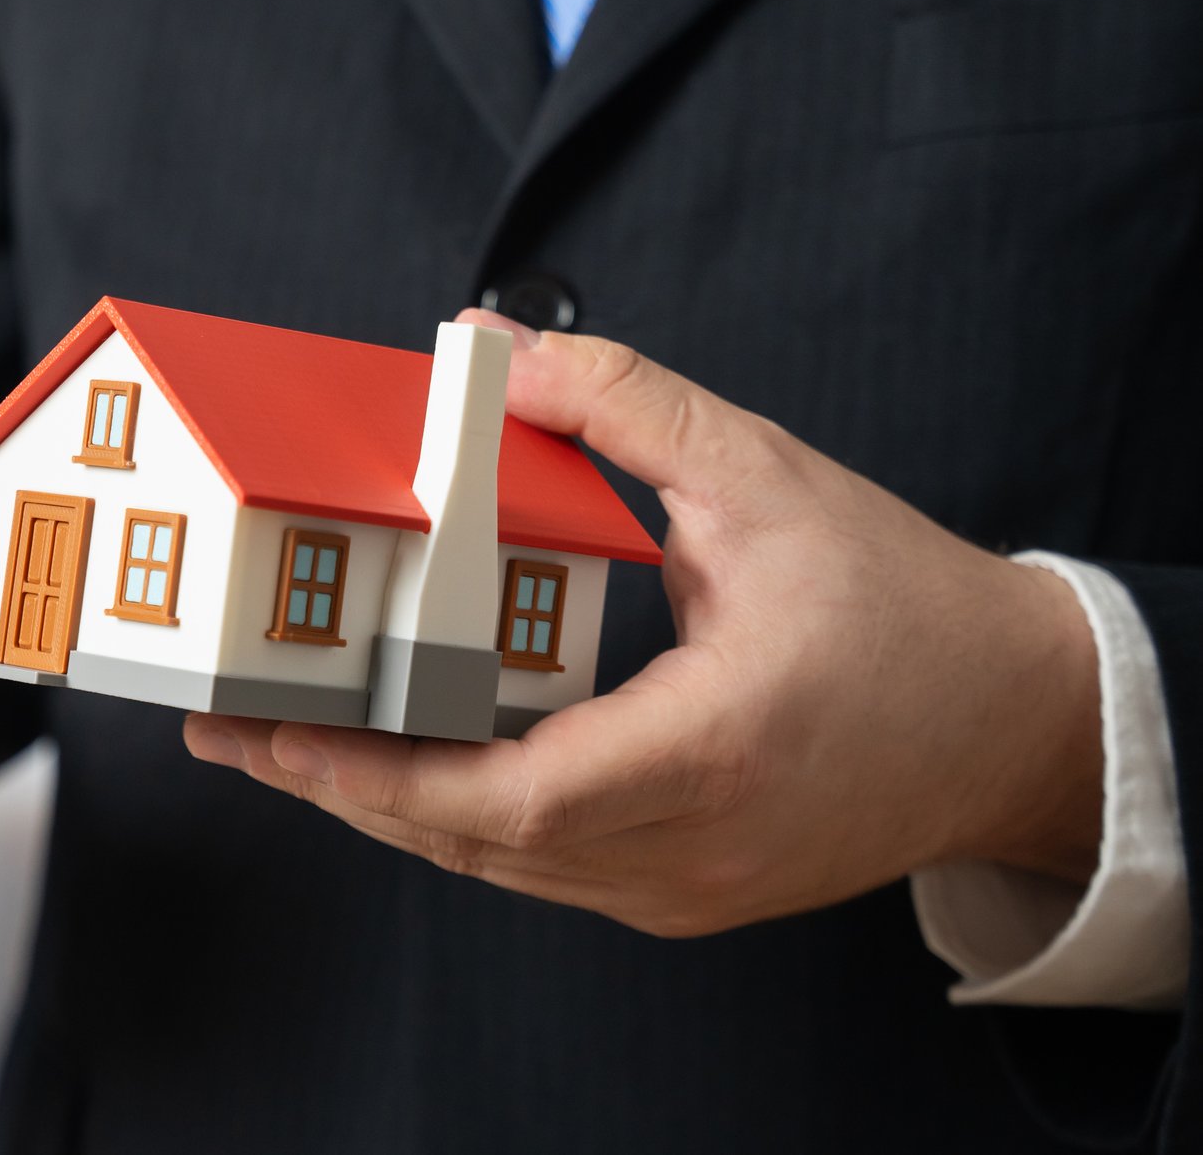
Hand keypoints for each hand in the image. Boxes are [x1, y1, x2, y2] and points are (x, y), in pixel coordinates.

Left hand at [184, 311, 1104, 937]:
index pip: (508, 793)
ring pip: (498, 868)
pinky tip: (394, 766)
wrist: (1018, 721)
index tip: (277, 732)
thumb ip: (622, 403)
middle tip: (222, 732)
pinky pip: (542, 869)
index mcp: (710, 751)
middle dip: (335, 788)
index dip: (379, 768)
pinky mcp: (689, 895)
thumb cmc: (906, 602)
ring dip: (384, 808)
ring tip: (279, 745)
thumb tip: (489, 345)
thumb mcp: (765, 476)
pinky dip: (457, 819)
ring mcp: (688, 891)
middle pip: (473, 842)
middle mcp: (690, 849)